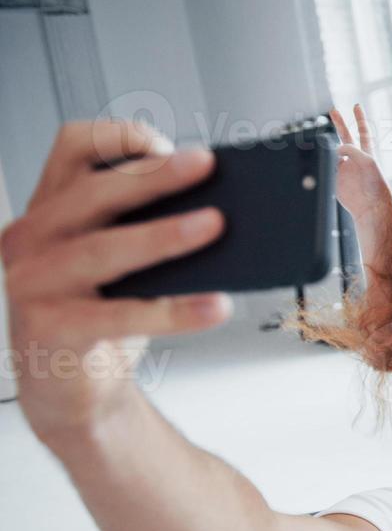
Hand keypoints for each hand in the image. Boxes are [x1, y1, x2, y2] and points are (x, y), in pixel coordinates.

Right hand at [2, 121, 228, 440]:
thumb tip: (220, 211)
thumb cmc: (100, 319)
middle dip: (153, 176)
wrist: (71, 391)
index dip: (119, 139)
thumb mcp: (123, 266)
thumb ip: (149, 231)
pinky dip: (172, 311)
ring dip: (163, 235)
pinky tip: (214, 306)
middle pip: (91, 194)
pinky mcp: (50, 330)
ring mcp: (33, 285)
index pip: (71, 149)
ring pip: (101, 250)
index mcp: (50, 212)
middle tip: (205, 165)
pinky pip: (116, 317)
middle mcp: (31, 240)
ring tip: (215, 226)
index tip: (170, 145)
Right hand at [329, 105, 391, 225]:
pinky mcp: (337, 179)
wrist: (370, 207)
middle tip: (333, 110)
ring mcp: (345, 168)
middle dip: (340, 123)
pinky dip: (325, 162)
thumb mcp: (368, 163)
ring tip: (329, 146)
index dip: (360, 118)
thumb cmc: (375, 186)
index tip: (356, 105)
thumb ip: (353, 151)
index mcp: (368, 154)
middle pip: (346, 137)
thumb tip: (337, 148)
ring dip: (330, 146)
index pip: (363, 132)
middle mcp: (356, 159)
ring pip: (334, 151)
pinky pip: (328, 166)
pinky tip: (325, 162)